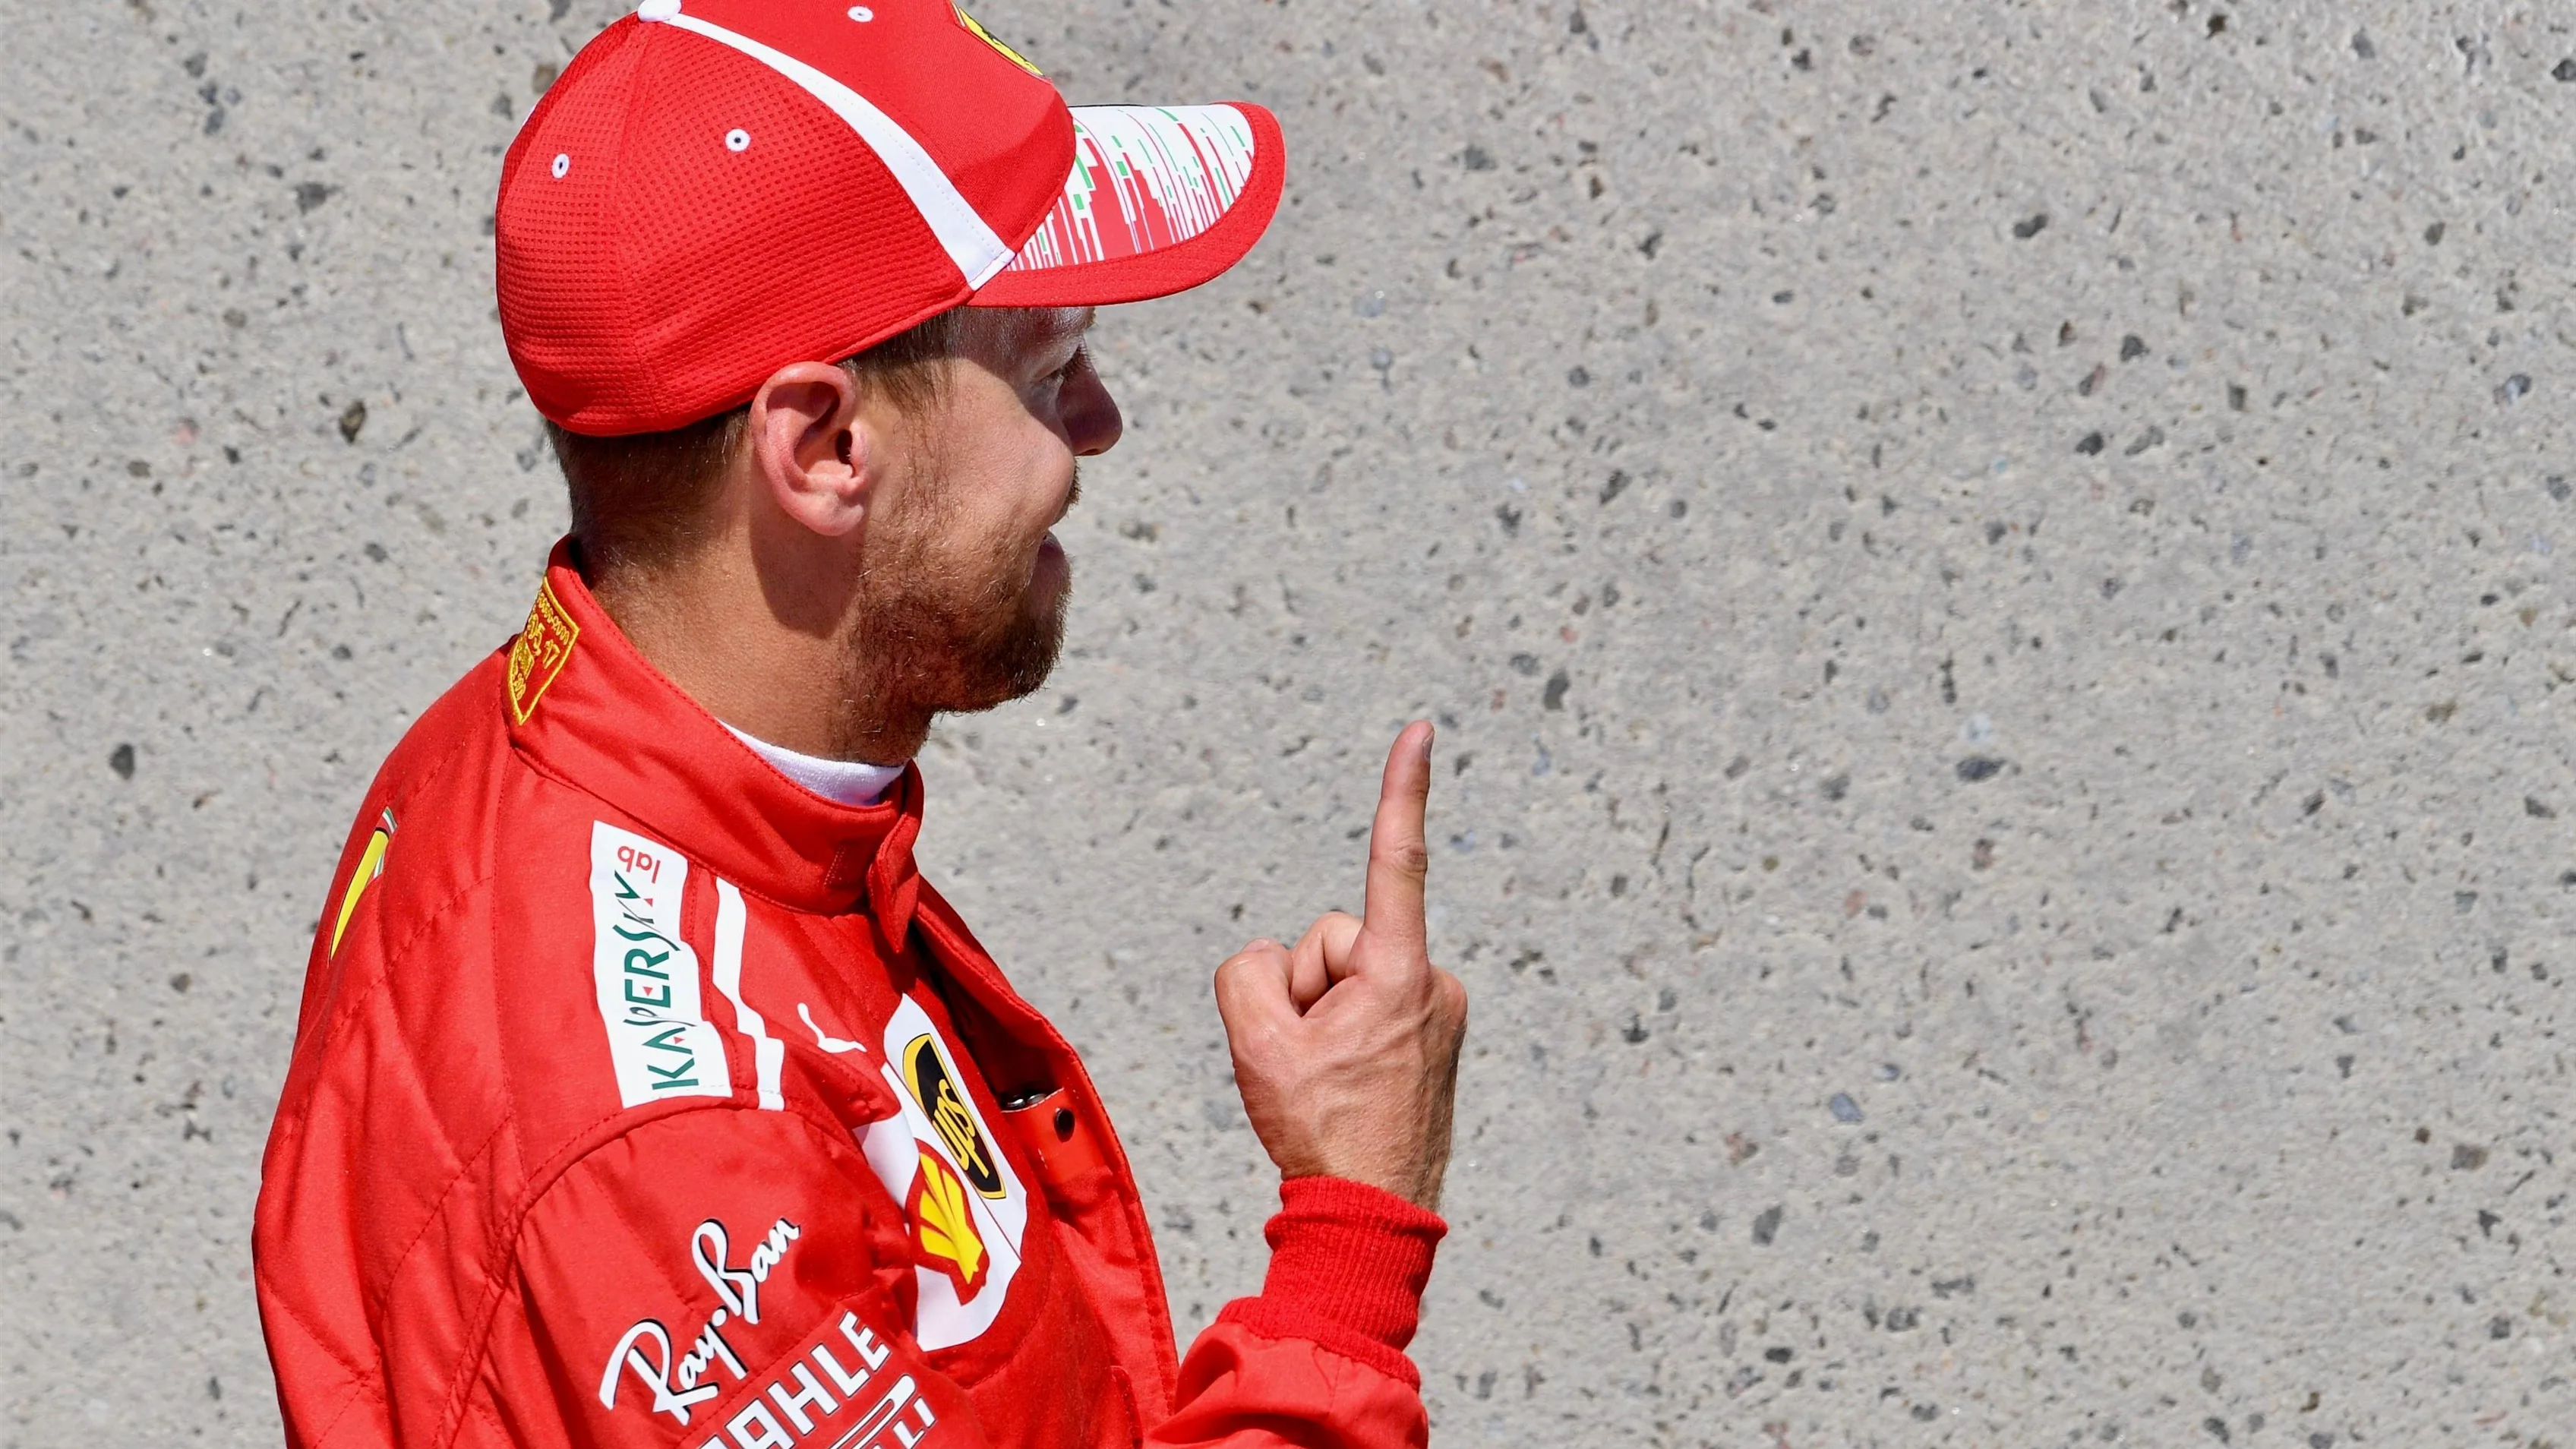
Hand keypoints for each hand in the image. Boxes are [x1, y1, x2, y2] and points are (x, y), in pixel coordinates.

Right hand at [1214, 722, 1469, 1209]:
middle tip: (1312, 1061)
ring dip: (1325, 1017)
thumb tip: (1282, 969)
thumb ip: (1249, 972)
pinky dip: (1347, 1032)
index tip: (1420, 729)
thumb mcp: (1255, 1042)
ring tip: (1333, 1079)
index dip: (1402, 789)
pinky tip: (1349, 1085)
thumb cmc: (1320, 1131)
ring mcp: (1439, 1010)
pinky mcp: (1434, 1032)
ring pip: (1346, 977)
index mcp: (1398, 974)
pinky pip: (1367, 1005)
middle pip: (1330, 942)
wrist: (1369, 1215)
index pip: (1394, 860)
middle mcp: (1433, 982)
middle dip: (1308, 991)